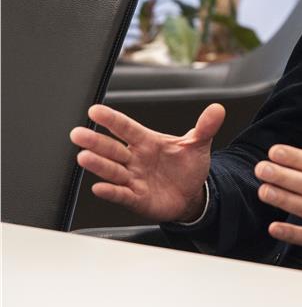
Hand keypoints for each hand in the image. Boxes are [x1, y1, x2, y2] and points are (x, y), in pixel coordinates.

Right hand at [69, 103, 224, 222]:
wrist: (191, 194)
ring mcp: (134, 179)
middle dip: (96, 142)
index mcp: (147, 142)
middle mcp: (136, 159)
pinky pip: (121, 194)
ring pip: (112, 170)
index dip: (112, 120)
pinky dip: (111, 191)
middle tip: (78, 133)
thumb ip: (205, 127)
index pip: (127, 128)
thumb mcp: (198, 145)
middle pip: (113, 149)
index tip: (95, 111)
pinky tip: (99, 187)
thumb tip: (217, 108)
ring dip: (99, 165)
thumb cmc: (187, 167)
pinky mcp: (136, 198)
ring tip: (84, 157)